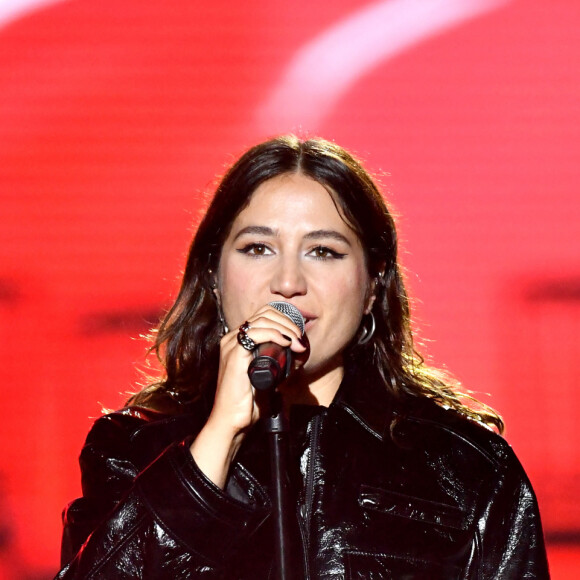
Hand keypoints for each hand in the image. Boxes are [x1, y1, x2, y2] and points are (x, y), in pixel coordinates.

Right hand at [190, 304, 305, 486]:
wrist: (232, 420)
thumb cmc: (247, 402)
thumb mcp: (268, 376)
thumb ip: (278, 363)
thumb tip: (299, 353)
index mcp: (238, 341)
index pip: (263, 315)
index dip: (284, 320)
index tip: (299, 335)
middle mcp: (232, 339)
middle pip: (264, 313)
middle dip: (287, 322)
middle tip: (300, 338)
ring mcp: (231, 345)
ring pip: (262, 320)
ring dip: (285, 328)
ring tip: (297, 342)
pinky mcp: (234, 354)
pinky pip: (257, 333)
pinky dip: (275, 334)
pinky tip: (286, 343)